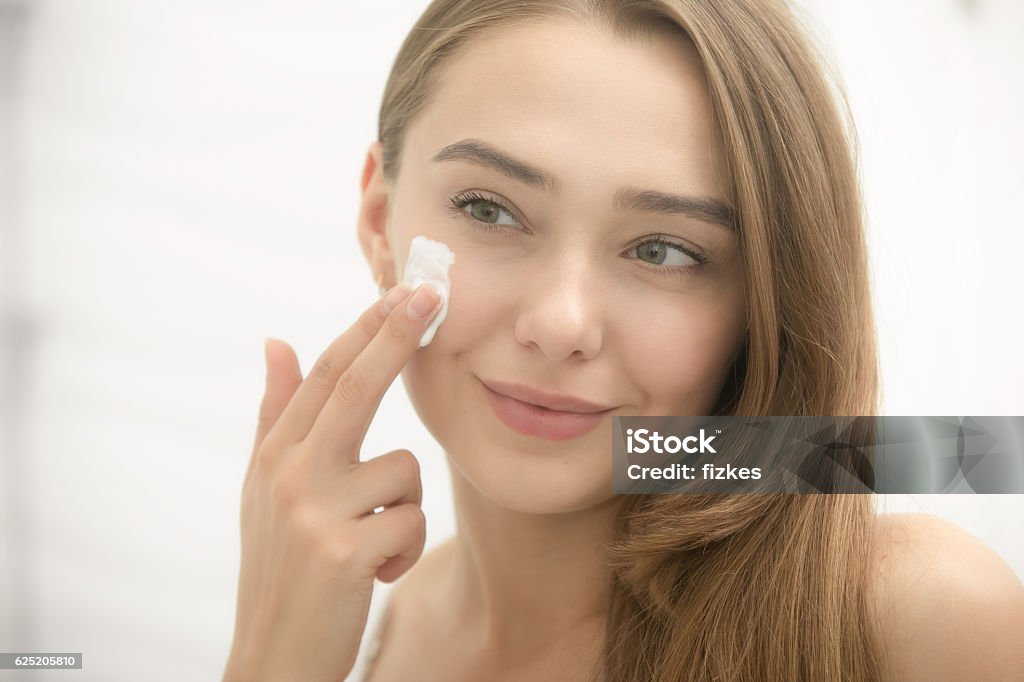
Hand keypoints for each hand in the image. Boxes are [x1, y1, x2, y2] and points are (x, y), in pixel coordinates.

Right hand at [223, 282, 442, 681]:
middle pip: (355, 386)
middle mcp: (290, 472)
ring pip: (406, 470)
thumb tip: (277, 342)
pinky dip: (403, 550)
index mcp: (276, 454)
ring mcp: (314, 510)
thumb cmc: (280, 567)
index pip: (328, 375)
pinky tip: (373, 572)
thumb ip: (276, 414)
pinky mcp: (343, 550)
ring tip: (368, 543)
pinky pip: (412, 522)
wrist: (272, 656)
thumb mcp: (265, 490)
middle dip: (396, 334)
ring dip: (403, 510)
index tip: (403, 291)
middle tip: (430, 292)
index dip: (368, 328)